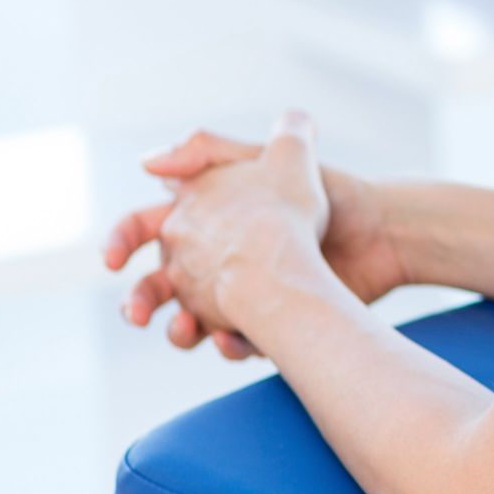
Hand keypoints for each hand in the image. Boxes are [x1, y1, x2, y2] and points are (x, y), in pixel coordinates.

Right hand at [106, 117, 385, 354]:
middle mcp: (216, 259)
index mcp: (207, 218)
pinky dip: (233, 344)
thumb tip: (145, 163)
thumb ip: (209, 149)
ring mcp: (241, 296)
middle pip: (156, 286)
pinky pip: (238, 342)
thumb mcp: (270, 156)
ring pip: (189, 322)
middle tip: (138, 313)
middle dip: (140, 302)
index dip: (119, 243)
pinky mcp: (270, 327)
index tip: (110, 259)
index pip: (143, 230)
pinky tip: (237, 341)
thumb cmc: (333, 193)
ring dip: (178, 331)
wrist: (382, 234)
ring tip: (186, 332)